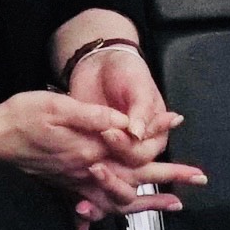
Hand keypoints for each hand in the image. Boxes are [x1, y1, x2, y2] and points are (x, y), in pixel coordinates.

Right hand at [0, 90, 204, 229]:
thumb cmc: (21, 116)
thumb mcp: (58, 106)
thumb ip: (92, 117)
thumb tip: (123, 124)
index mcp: (88, 149)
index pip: (133, 146)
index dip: (157, 134)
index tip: (177, 124)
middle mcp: (86, 170)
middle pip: (135, 177)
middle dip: (167, 178)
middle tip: (196, 178)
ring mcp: (76, 181)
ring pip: (119, 198)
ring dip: (148, 199)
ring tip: (171, 202)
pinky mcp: (66, 183)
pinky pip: (98, 203)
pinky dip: (117, 207)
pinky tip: (124, 211)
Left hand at [68, 42, 181, 166]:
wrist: (100, 63)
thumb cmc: (126, 70)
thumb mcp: (139, 85)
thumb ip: (142, 109)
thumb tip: (138, 134)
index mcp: (155, 133)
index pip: (145, 152)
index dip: (130, 147)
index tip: (113, 133)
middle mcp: (137, 144)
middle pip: (128, 163)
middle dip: (115, 150)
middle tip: (102, 133)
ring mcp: (115, 146)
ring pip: (110, 166)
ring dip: (100, 161)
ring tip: (88, 149)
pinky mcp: (95, 145)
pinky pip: (91, 158)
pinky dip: (84, 158)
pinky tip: (75, 152)